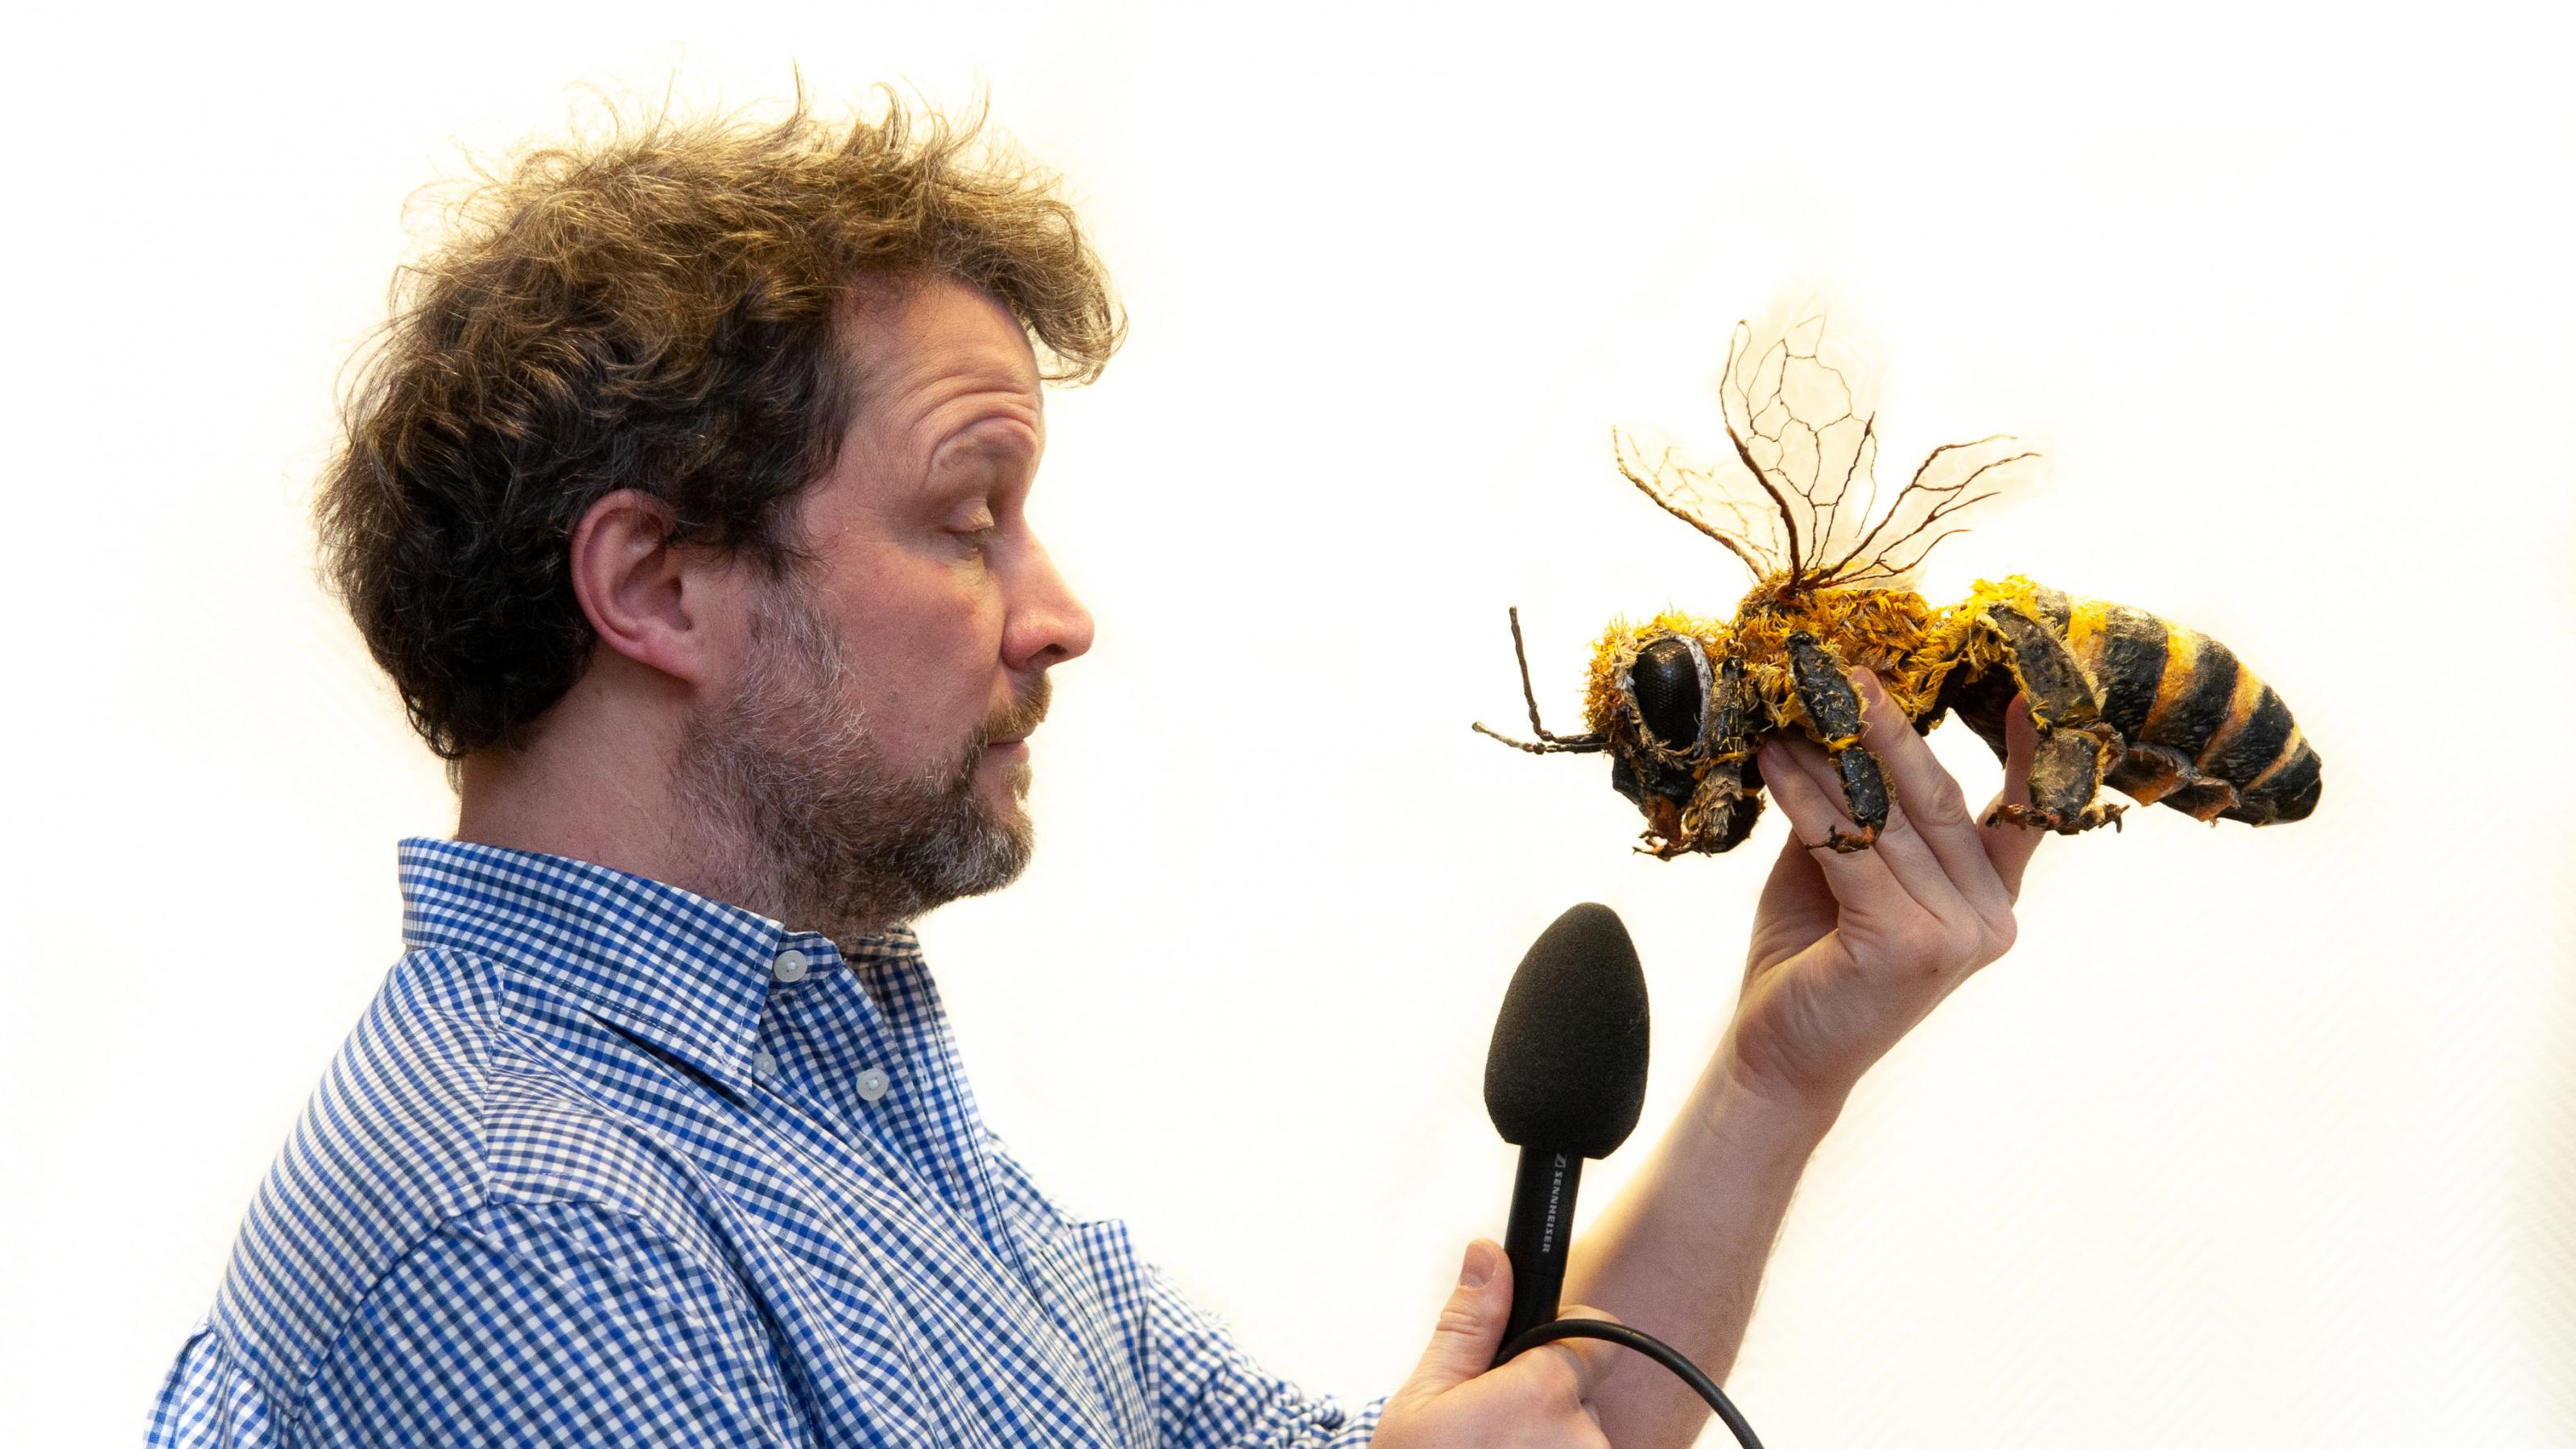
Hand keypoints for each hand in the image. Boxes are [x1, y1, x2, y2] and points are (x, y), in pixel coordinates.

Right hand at [1375, 1240, 1621, 1448]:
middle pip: (1587, 1402)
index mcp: (1542, 1395)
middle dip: (1547, 1416)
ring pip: (1588, 1444)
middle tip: (1491, 1441)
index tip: (1528, 1372)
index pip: (1594, 1338)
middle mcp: (1585, 1439)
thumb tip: (1489, 1255)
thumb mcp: (1424, 1403)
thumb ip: (1469, 1325)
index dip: (1558, 1350)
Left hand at [1723, 671, 2044, 1118]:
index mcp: (1992, 900)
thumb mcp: (1847, 871)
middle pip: (1936, 801)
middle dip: (1886, 732)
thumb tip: (1841, 723)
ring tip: (1786, 716)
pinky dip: (1804, 799)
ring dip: (1826, 760)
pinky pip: (1847, 848)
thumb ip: (1864, 811)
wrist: (1780, 1054)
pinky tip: (1771, 765)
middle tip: (1844, 677)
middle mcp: (1989, 919)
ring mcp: (1954, 935)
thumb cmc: (1813, 958)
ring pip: (1884, 819)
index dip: (2026, 753)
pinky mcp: (1904, 945)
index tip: (2025, 692)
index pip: (2015, 816)